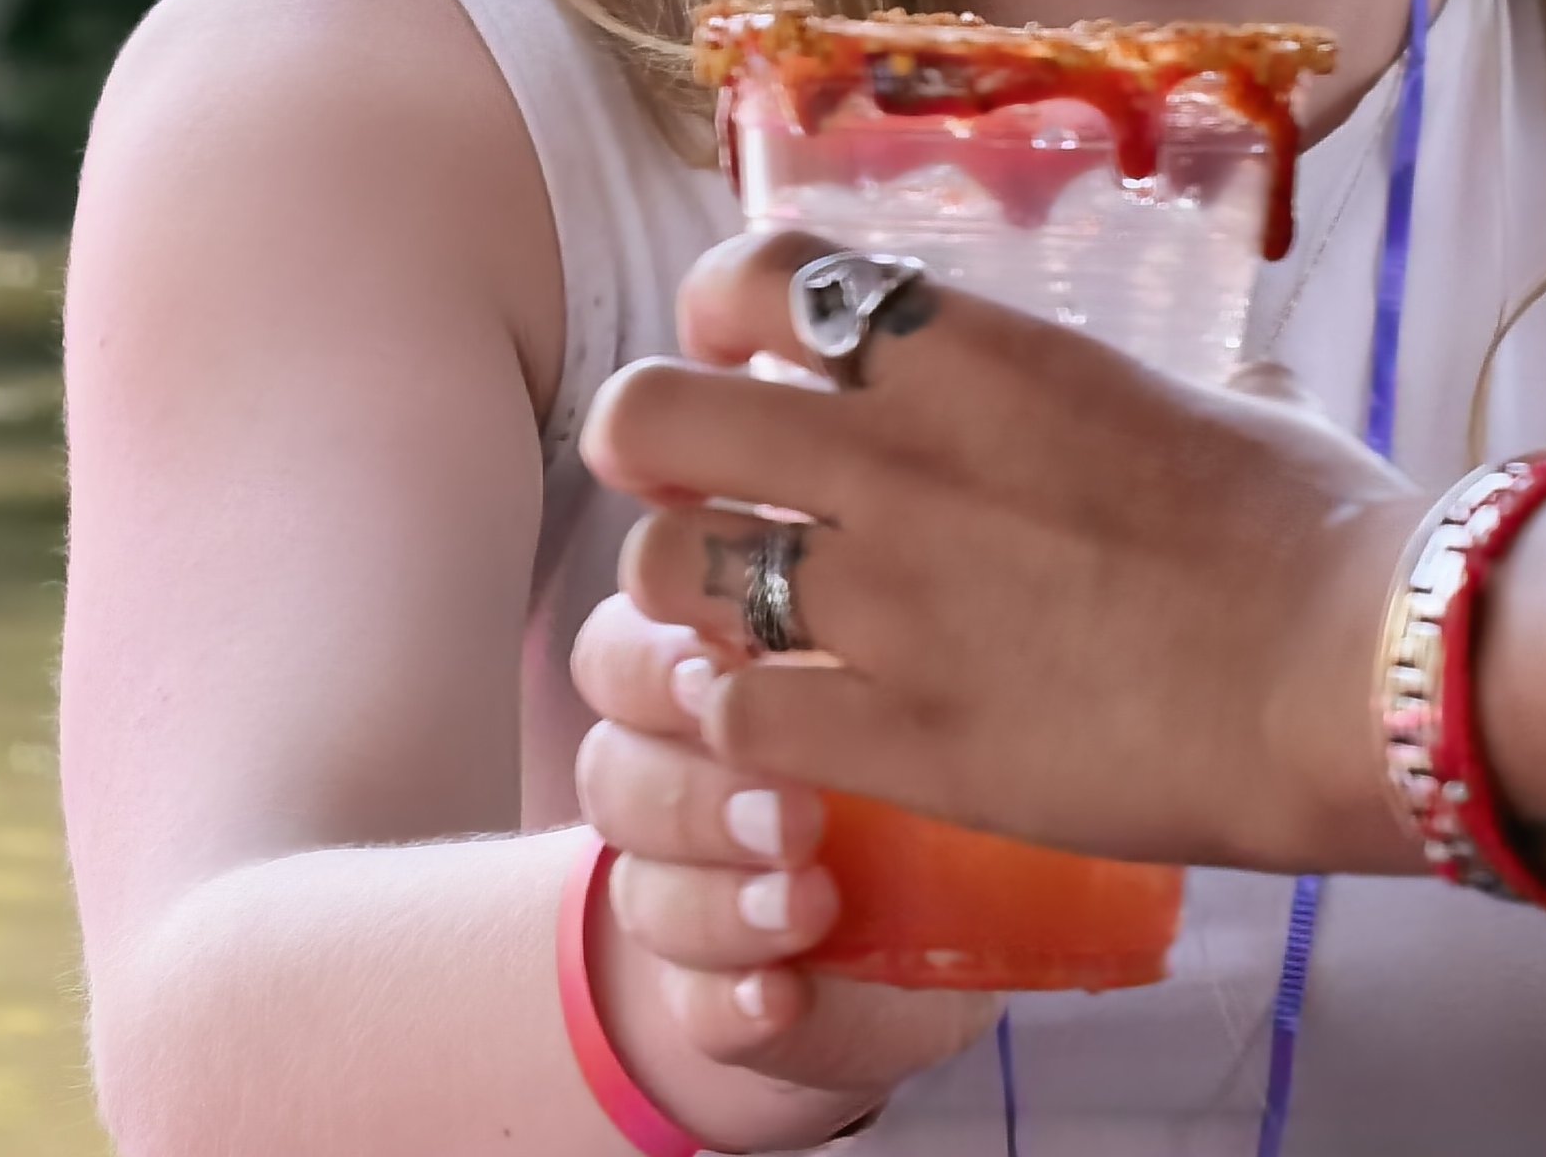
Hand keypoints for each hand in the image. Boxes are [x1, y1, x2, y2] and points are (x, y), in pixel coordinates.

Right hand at [571, 593, 993, 1140]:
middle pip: (613, 770)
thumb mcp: (905, 660)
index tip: (721, 668)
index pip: (619, 649)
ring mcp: (684, 893)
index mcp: (700, 672)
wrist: (932, 915)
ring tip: (812, 902)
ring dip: (719, 900)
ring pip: (642, 892)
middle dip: (692, 790)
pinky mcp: (713, 997)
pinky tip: (783, 997)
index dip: (651, 665)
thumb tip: (864, 539)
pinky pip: (692, 1006)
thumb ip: (864, 605)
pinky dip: (732, 1003)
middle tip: (794, 807)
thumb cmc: (927, 743)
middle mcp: (673, 776)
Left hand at [581, 229, 1436, 874]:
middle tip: (694, 483)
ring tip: (732, 615)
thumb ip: (1194, 391)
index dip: (719, 310)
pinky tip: (784, 723)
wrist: (1359, 683)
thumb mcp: (1245, 413)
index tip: (740, 351)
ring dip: (684, 590)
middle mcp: (901, 465)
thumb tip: (1232, 391)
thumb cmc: (1324, 537)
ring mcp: (888, 609)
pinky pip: (733, 713)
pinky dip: (736, 716)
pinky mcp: (900, 742)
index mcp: (979, 359)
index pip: (762, 278)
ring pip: (666, 572)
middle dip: (652, 443)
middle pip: (654, 415)